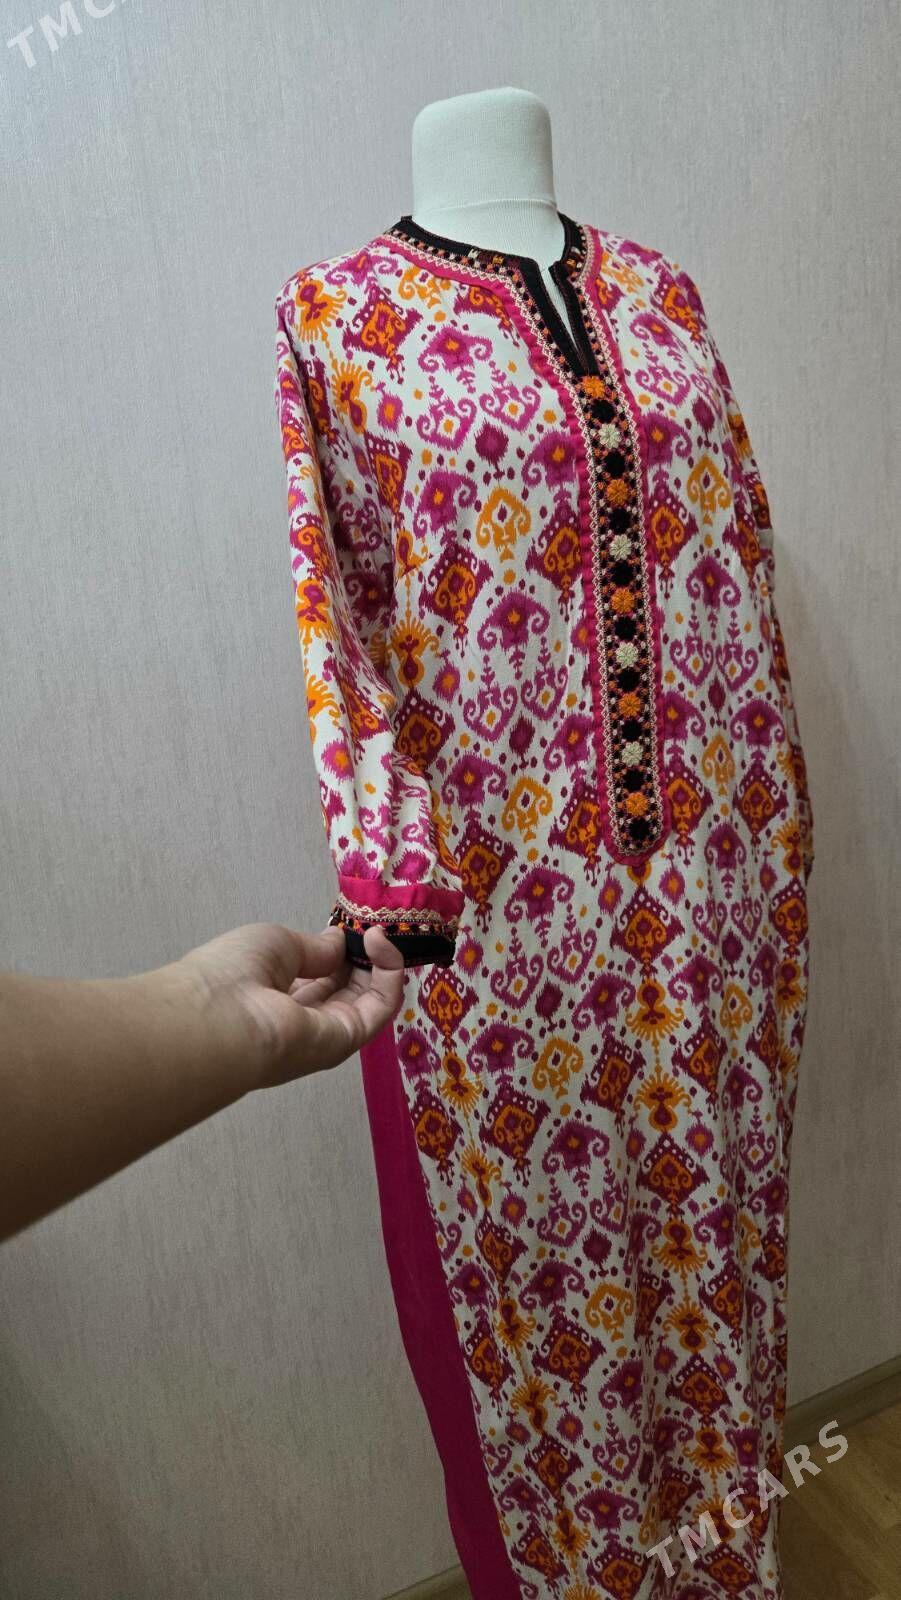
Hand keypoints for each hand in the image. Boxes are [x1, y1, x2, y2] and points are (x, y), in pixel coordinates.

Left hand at [174, 921, 404, 1088]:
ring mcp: (326, 1033)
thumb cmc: (235, 971)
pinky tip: (378, 942)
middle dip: (363, 956)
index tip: (346, 927)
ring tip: (376, 932)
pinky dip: (389, 973)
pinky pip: (380, 1007)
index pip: (318, 976)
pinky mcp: (347, 1040)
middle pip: (346, 988)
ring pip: (369, 999)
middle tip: (369, 927)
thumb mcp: (277, 943)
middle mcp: (302, 1018)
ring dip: (381, 961)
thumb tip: (340, 942)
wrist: (219, 1016)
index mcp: (276, 996)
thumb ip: (315, 947)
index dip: (337, 951)